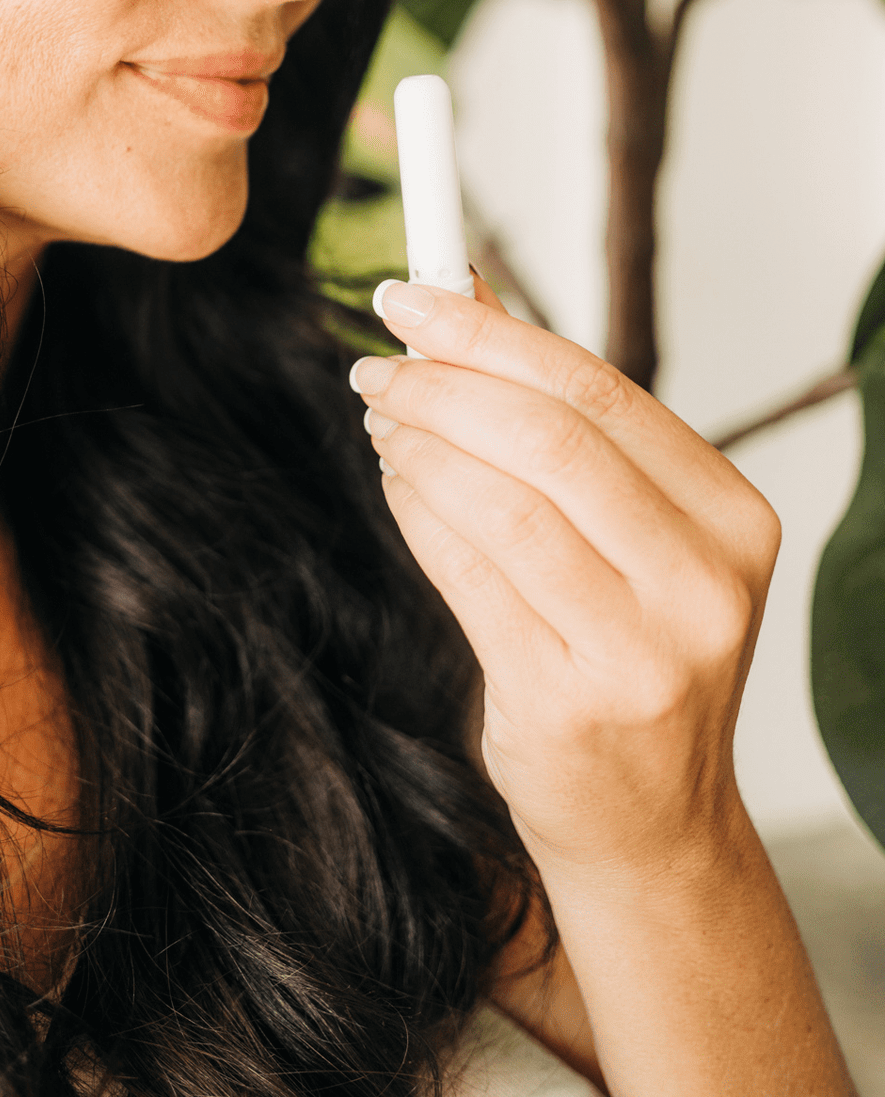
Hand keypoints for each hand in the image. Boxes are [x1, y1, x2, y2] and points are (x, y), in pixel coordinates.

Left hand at [350, 275, 780, 882]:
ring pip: (499, 502)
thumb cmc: (630, 651)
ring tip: (380, 420)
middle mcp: (704, 581)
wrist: (649, 820)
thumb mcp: (631, 530)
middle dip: (443, 384)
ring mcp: (642, 649)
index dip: (490, 332)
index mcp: (733, 517)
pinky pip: (466, 572)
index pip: (598, 390)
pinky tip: (396, 483)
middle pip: (548, 438)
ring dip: (418, 445)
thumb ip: (561, 417)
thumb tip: (466, 292)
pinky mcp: (566, 700)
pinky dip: (415, 510)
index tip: (413, 296)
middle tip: (378, 364)